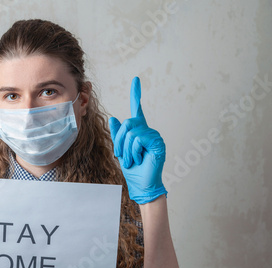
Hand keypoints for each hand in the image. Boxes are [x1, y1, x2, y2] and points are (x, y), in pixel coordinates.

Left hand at [108, 77, 166, 204]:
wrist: (141, 184)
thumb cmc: (133, 169)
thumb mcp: (120, 150)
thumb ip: (117, 135)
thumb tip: (114, 118)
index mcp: (138, 131)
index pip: (137, 109)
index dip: (136, 94)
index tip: (136, 80)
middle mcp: (147, 130)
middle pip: (127, 123)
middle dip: (120, 141)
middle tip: (122, 156)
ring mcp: (154, 136)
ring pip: (131, 132)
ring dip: (127, 149)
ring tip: (133, 160)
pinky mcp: (158, 143)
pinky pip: (138, 139)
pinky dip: (134, 151)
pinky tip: (140, 159)